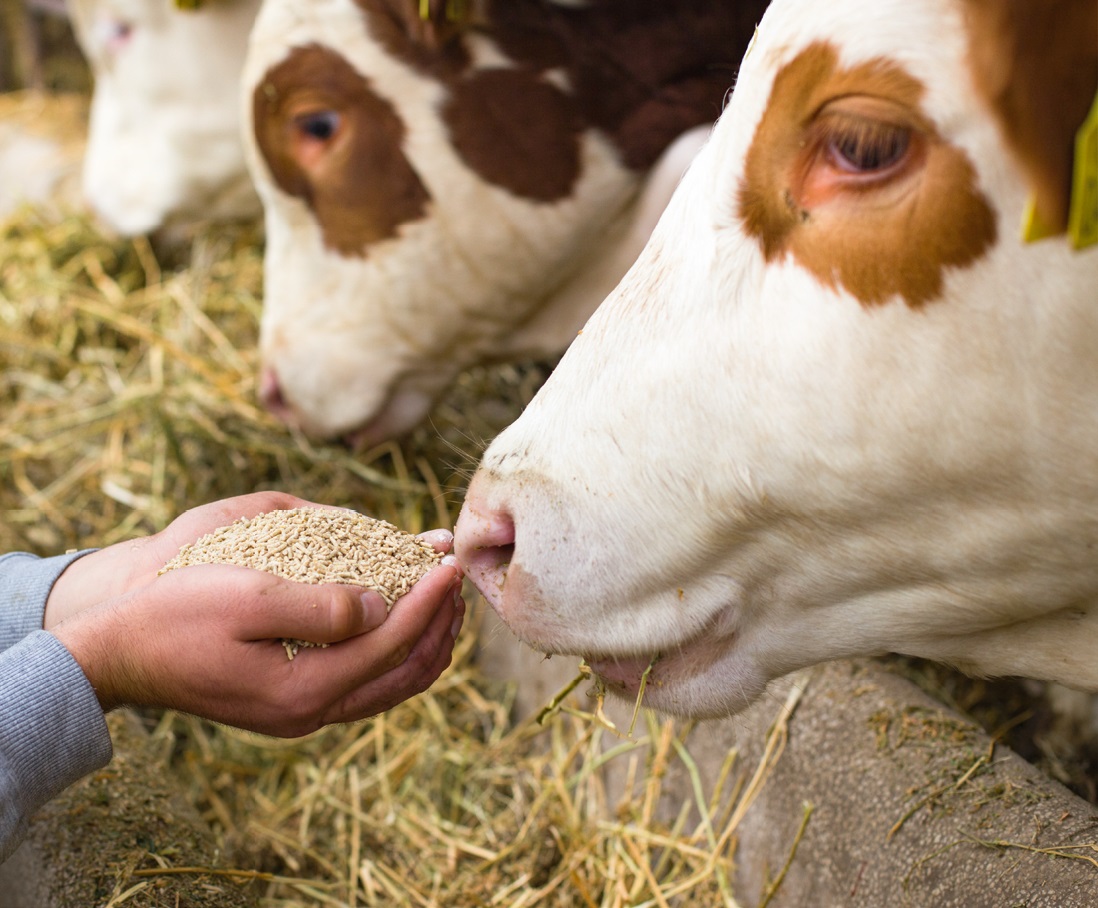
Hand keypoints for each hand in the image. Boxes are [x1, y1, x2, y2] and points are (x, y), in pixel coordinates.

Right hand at [47, 492, 465, 735]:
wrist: (119, 653)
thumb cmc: (176, 614)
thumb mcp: (248, 595)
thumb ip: (323, 606)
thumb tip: (386, 608)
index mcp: (304, 690)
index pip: (391, 643)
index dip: (428, 600)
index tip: (449, 562)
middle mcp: (311, 711)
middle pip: (404, 673)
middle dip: (439, 624)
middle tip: (457, 578)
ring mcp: (302, 711)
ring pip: (390, 684)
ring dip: (424, 640)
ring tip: (442, 597)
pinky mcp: (293, 700)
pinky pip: (365, 682)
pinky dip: (394, 649)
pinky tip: (398, 616)